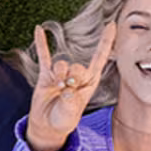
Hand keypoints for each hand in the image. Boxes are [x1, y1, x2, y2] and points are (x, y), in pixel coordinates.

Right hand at [27, 22, 116, 150]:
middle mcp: (77, 76)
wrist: (47, 125)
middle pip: (78, 66)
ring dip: (58, 76)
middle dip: (73, 77)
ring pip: (61, 64)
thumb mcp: (70, 115)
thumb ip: (70, 102)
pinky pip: (44, 56)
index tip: (112, 25)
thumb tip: (67, 88)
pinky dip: (41, 43)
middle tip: (67, 89)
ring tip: (57, 88)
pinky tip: (38, 29)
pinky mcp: (46, 75)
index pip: (100, 58)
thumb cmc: (63, 121)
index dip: (106, 42)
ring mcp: (61, 75)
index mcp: (89, 83)